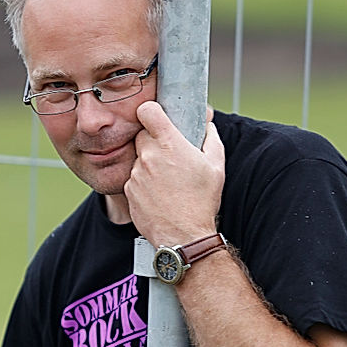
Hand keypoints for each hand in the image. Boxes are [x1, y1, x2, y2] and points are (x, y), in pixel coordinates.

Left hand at [124, 102, 225, 247]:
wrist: (184, 236)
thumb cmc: (201, 202)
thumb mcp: (216, 167)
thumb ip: (211, 139)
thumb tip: (208, 124)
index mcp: (169, 144)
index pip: (147, 111)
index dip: (151, 111)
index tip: (156, 117)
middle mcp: (148, 156)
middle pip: (142, 136)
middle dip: (153, 141)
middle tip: (169, 155)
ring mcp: (136, 175)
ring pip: (139, 159)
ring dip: (149, 165)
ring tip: (167, 181)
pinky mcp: (130, 191)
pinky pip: (134, 180)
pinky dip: (144, 183)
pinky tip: (159, 195)